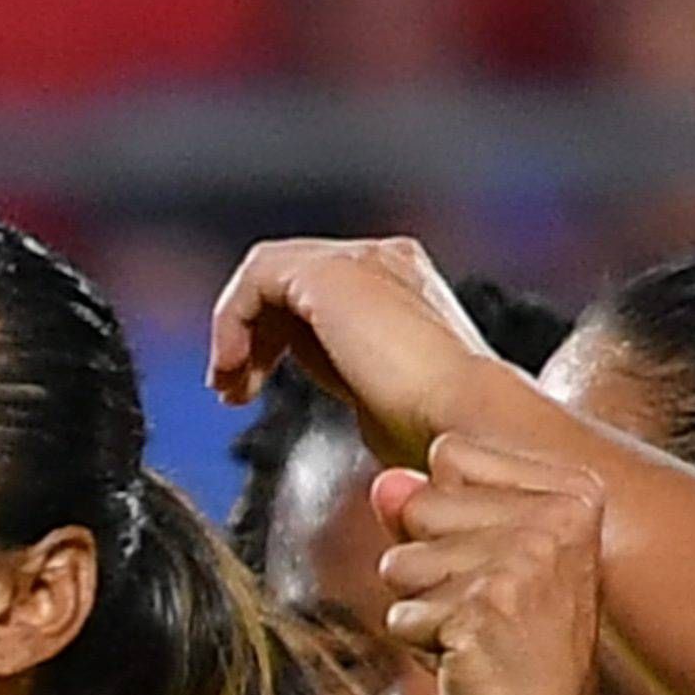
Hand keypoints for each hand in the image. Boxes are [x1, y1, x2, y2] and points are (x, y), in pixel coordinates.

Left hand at [209, 237, 501, 466]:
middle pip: (293, 280)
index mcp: (407, 287)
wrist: (466, 424)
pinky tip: (233, 370)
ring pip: (271, 274)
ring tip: (228, 384)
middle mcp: (388, 262)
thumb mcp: (386, 404)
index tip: (254, 391)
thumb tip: (345, 401)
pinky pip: (258, 277)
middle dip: (254, 334)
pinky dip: (233, 321)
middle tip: (232, 389)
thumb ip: (355, 381)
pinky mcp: (332, 271)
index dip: (279, 340)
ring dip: (237, 329)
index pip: (323, 295)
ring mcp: (362, 260)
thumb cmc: (441, 434)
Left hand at [373, 440, 606, 694]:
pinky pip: (401, 613)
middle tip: (487, 613)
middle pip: (420, 503)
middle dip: (428, 566)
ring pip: (402, 560)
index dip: (447, 516)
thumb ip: (429, 513)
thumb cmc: (518, 655)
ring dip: (423, 609)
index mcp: (575, 493)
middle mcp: (558, 519)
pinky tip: (470, 665)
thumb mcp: (479, 568)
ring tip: (478, 639)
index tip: (499, 568)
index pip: (451, 453)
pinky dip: (421, 647)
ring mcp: (525, 563)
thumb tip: (384, 482)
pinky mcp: (485, 610)